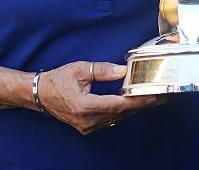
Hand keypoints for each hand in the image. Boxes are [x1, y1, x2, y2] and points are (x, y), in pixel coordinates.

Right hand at [37, 61, 165, 134]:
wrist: (40, 94)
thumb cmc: (58, 79)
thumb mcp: (80, 69)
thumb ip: (103, 70)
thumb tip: (123, 70)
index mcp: (85, 105)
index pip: (118, 104)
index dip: (137, 100)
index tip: (152, 95)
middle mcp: (88, 120)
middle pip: (121, 113)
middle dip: (140, 104)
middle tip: (158, 96)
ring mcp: (87, 126)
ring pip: (116, 118)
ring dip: (132, 108)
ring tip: (148, 98)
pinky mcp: (87, 127)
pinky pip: (108, 120)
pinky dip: (120, 112)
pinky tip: (129, 103)